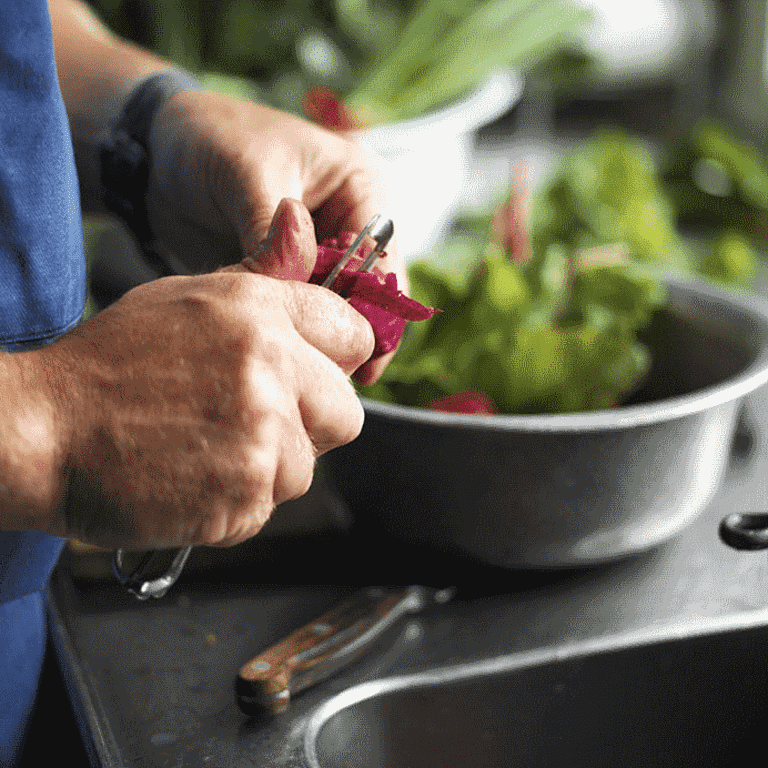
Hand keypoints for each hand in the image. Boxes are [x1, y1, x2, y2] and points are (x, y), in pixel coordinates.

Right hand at [37, 218, 373, 548]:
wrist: (42, 429)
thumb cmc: (110, 365)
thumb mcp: (187, 297)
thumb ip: (261, 276)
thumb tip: (300, 221)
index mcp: (260, 308)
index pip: (354, 335)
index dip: (338, 363)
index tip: (316, 379)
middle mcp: (271, 364)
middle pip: (347, 413)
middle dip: (310, 426)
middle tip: (256, 425)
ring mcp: (262, 432)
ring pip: (307, 467)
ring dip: (267, 469)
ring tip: (206, 451)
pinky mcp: (245, 493)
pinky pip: (268, 506)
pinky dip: (236, 503)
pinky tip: (192, 479)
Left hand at [146, 90, 405, 383]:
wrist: (157, 148)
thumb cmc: (211, 137)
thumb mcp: (248, 175)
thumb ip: (272, 235)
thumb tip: (292, 290)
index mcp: (360, 187)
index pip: (381, 261)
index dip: (370, 309)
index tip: (346, 347)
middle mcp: (349, 223)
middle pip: (367, 294)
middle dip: (347, 330)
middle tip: (326, 370)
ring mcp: (320, 253)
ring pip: (334, 309)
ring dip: (316, 334)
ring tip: (297, 362)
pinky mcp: (289, 275)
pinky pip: (300, 311)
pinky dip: (289, 330)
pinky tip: (274, 348)